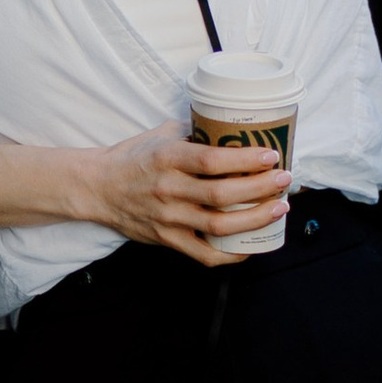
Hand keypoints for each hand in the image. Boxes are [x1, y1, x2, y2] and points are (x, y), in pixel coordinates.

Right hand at [85, 123, 287, 266]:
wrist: (97, 187)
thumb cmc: (132, 158)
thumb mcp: (160, 135)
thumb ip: (194, 133)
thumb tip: (232, 128)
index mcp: (167, 158)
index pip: (211, 160)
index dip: (245, 161)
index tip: (270, 156)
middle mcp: (168, 189)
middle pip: (223, 195)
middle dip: (261, 188)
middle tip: (284, 180)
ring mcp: (168, 218)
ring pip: (220, 225)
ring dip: (256, 218)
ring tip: (279, 208)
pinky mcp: (167, 239)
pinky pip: (204, 254)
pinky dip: (231, 254)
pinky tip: (252, 245)